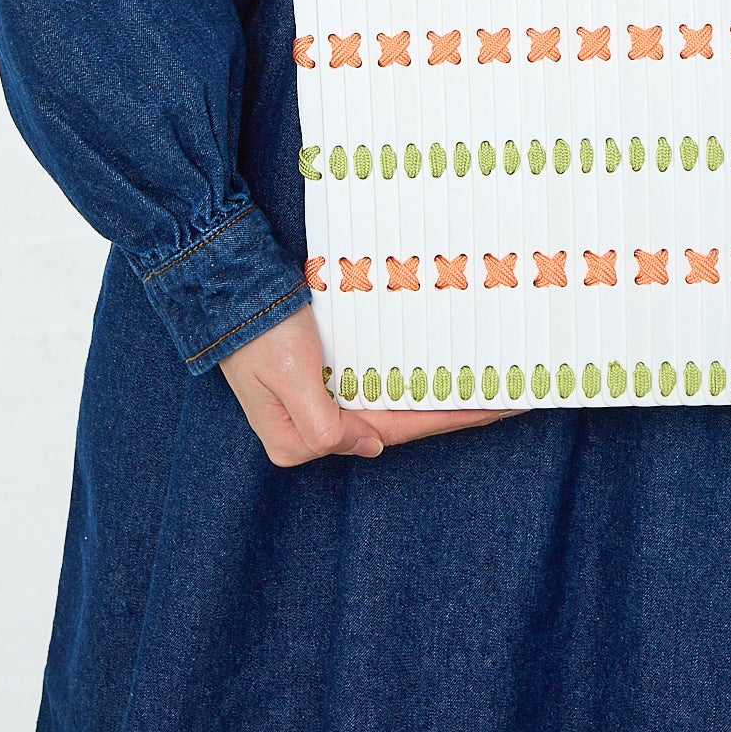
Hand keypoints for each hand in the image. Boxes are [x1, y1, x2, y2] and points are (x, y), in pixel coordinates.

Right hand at [219, 307, 513, 463]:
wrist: (223, 287)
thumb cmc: (256, 331)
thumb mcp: (288, 378)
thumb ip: (325, 423)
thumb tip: (371, 444)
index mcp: (304, 439)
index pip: (394, 431)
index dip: (448, 419)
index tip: (494, 407)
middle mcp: (317, 425)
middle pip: (401, 419)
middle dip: (453, 410)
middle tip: (507, 397)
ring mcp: (322, 398)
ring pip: (395, 400)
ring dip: (438, 393)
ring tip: (487, 384)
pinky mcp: (324, 373)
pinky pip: (380, 379)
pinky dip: (413, 375)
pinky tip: (440, 369)